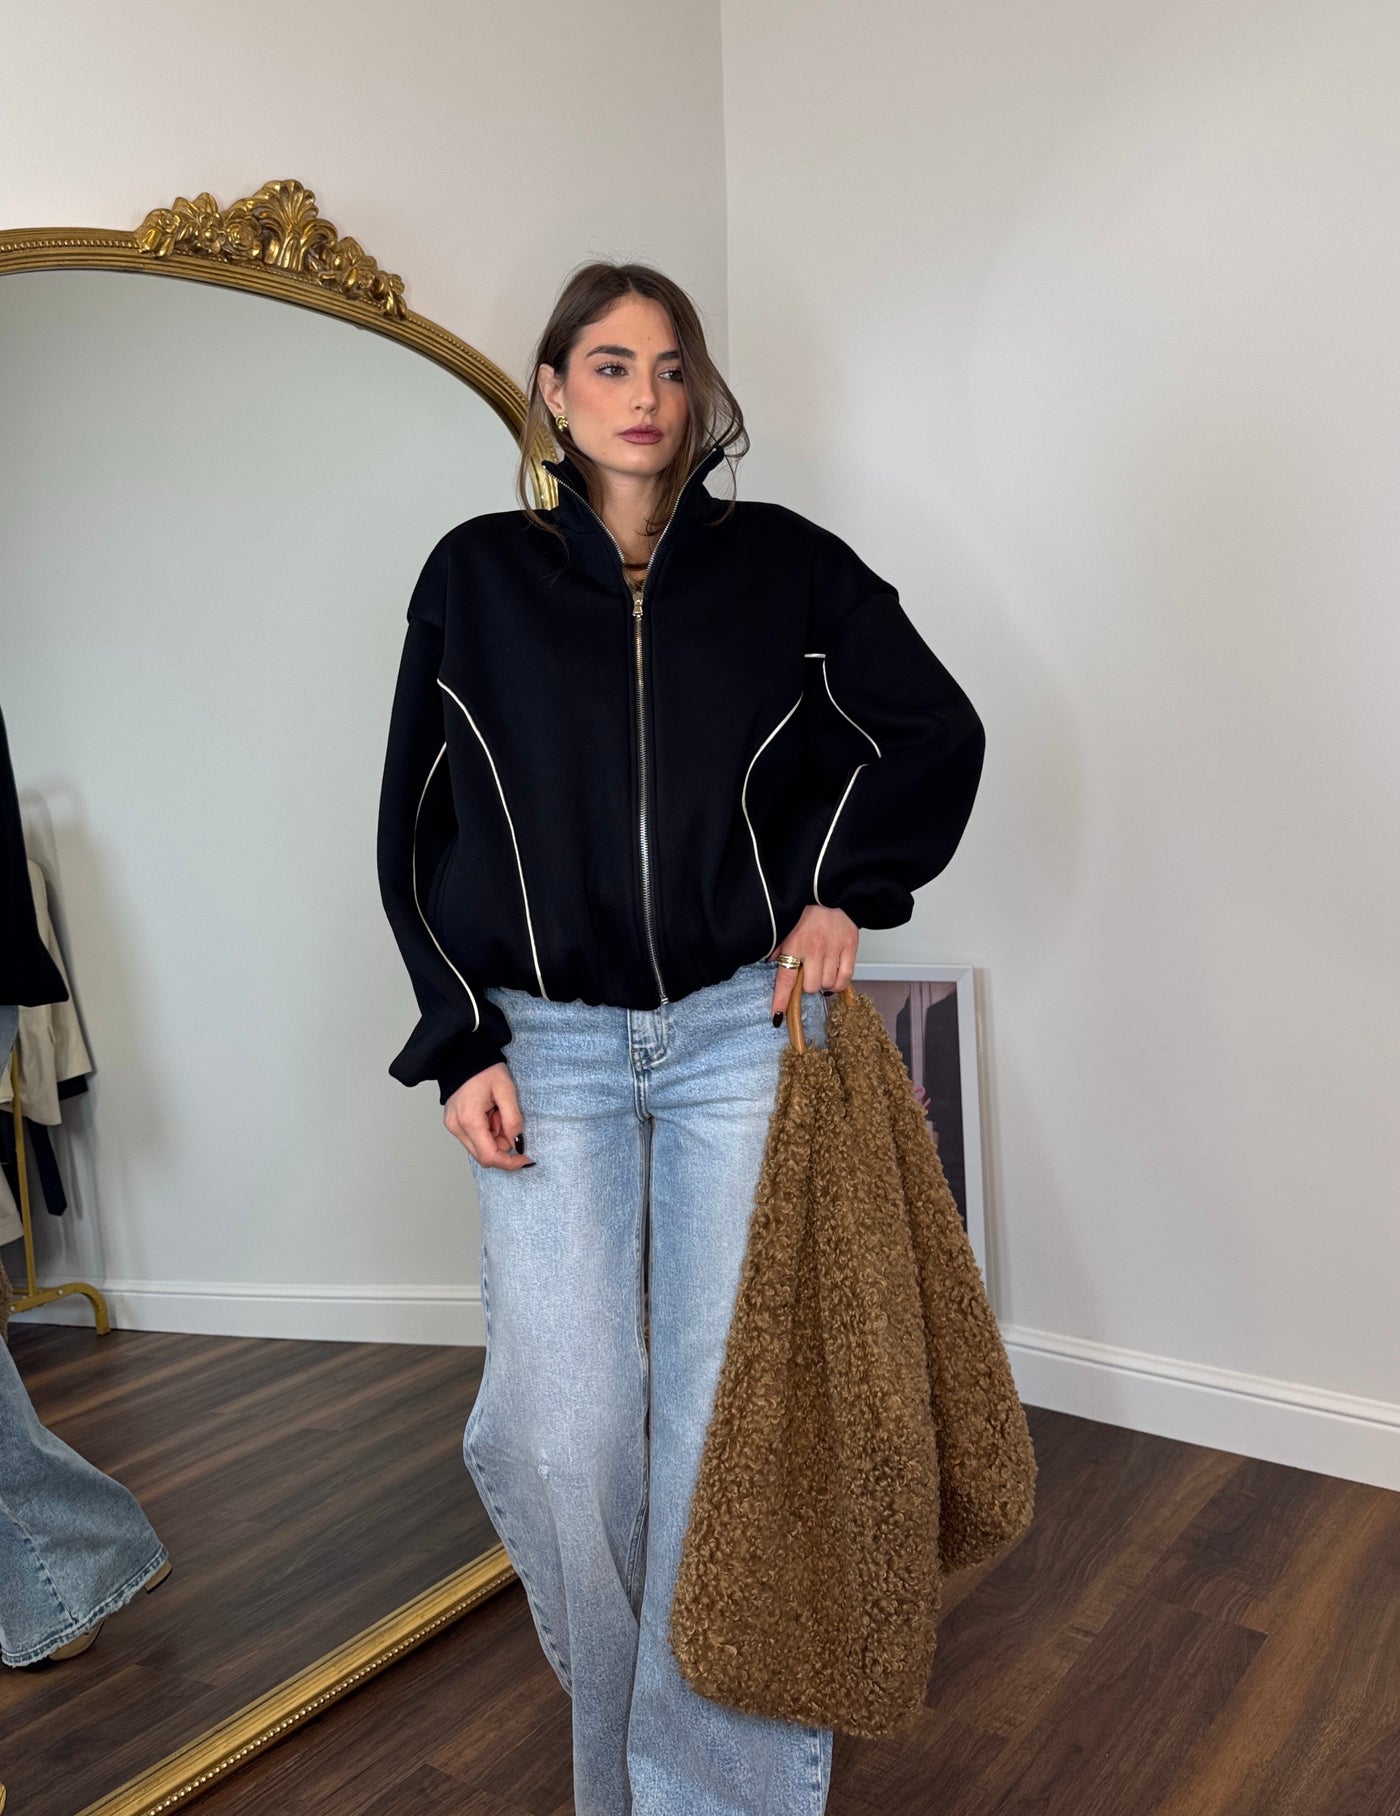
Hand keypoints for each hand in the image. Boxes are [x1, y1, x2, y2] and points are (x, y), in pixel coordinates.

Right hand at [443, 1062, 533, 1166]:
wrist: (463, 1056)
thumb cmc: (484, 1069)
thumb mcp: (506, 1090)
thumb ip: (513, 1119)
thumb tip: (516, 1141)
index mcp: (469, 1120)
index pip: (490, 1156)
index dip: (510, 1162)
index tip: (525, 1159)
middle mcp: (457, 1127)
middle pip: (484, 1155)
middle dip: (502, 1144)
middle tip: (506, 1119)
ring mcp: (453, 1126)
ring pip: (480, 1147)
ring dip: (495, 1136)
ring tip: (496, 1111)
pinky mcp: (454, 1124)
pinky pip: (474, 1138)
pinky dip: (486, 1131)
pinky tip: (488, 1113)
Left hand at [769, 904, 858, 1021]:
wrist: (828, 888)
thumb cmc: (804, 909)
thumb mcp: (784, 927)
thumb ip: (777, 948)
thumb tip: (769, 965)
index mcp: (795, 944)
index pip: (786, 979)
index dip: (782, 1000)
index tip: (777, 1016)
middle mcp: (814, 948)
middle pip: (811, 987)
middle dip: (808, 985)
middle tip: (807, 974)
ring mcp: (834, 948)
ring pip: (828, 984)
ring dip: (823, 983)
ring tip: (821, 971)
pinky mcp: (850, 946)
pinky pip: (846, 977)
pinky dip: (839, 983)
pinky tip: (834, 977)